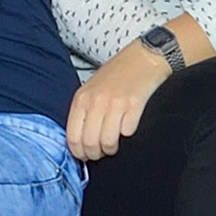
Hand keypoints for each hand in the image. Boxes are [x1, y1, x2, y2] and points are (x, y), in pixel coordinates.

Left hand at [66, 45, 168, 163]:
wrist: (142, 58)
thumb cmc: (116, 75)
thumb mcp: (91, 90)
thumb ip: (83, 111)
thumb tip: (79, 140)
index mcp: (81, 99)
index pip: (72, 136)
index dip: (78, 152)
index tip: (84, 156)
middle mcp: (95, 102)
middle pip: (90, 143)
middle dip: (95, 154)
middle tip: (101, 153)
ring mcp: (115, 104)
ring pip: (108, 142)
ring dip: (111, 149)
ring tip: (114, 145)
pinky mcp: (134, 105)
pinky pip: (128, 132)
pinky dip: (128, 135)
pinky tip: (127, 128)